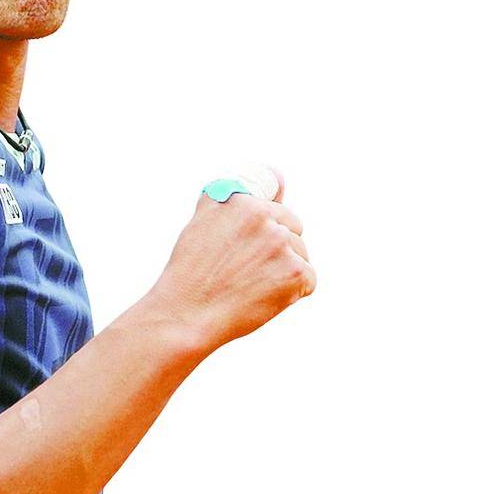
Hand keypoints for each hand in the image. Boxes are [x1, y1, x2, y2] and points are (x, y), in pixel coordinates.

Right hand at [146, 165, 314, 359]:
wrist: (185, 316)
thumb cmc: (192, 273)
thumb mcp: (203, 221)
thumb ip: (237, 196)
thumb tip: (281, 177)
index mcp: (241, 200)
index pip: (276, 209)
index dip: (264, 233)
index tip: (250, 250)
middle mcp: (263, 216)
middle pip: (293, 230)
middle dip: (277, 251)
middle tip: (246, 272)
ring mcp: (281, 243)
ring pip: (301, 255)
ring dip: (284, 272)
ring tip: (250, 287)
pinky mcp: (295, 272)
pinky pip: (309, 280)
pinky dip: (292, 293)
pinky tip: (263, 298)